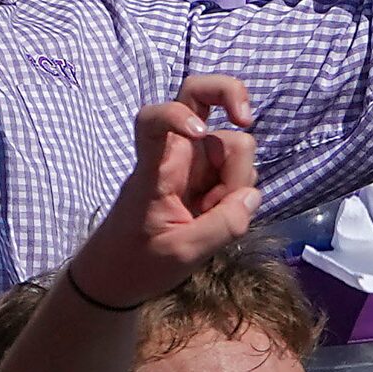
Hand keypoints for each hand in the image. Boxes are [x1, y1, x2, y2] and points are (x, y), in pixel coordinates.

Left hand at [64, 75, 261, 311]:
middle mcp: (176, 153)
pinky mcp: (209, 177)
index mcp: (155, 167)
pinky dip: (238, 191)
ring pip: (234, 145)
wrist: (120, 276)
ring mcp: (195, 163)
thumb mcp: (182, 253)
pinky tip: (217, 216)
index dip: (175, 114)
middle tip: (245, 118)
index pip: (152, 121)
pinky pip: (239, 170)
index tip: (198, 132)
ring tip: (211, 217)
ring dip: (237, 178)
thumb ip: (222, 226)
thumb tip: (253, 196)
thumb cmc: (138, 261)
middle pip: (203, 96)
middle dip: (231, 95)